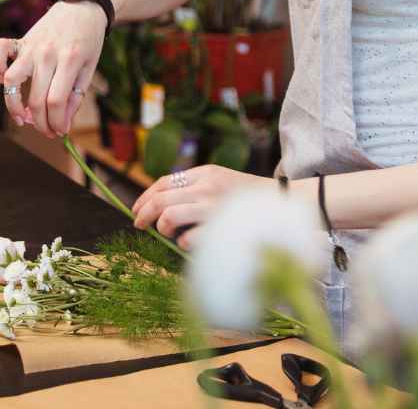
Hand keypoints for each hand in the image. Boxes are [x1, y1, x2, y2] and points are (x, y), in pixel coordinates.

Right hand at [0, 0, 106, 137]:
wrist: (83, 6)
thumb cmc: (88, 39)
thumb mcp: (90, 67)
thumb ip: (76, 95)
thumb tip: (63, 124)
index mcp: (70, 60)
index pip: (56, 101)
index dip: (56, 122)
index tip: (60, 131)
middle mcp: (47, 53)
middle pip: (36, 97)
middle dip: (40, 123)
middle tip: (46, 131)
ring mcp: (31, 46)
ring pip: (12, 80)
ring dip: (13, 104)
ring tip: (23, 117)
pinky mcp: (21, 39)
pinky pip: (0, 52)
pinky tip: (5, 82)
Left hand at [131, 165, 271, 249]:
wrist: (281, 205)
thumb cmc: (247, 198)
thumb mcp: (220, 180)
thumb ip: (194, 187)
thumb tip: (158, 204)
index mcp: (205, 173)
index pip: (164, 182)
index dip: (144, 197)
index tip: (136, 210)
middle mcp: (207, 187)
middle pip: (161, 200)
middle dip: (143, 214)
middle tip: (139, 225)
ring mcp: (213, 208)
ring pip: (168, 218)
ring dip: (163, 228)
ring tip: (170, 234)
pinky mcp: (219, 229)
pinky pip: (187, 240)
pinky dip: (184, 244)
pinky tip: (192, 243)